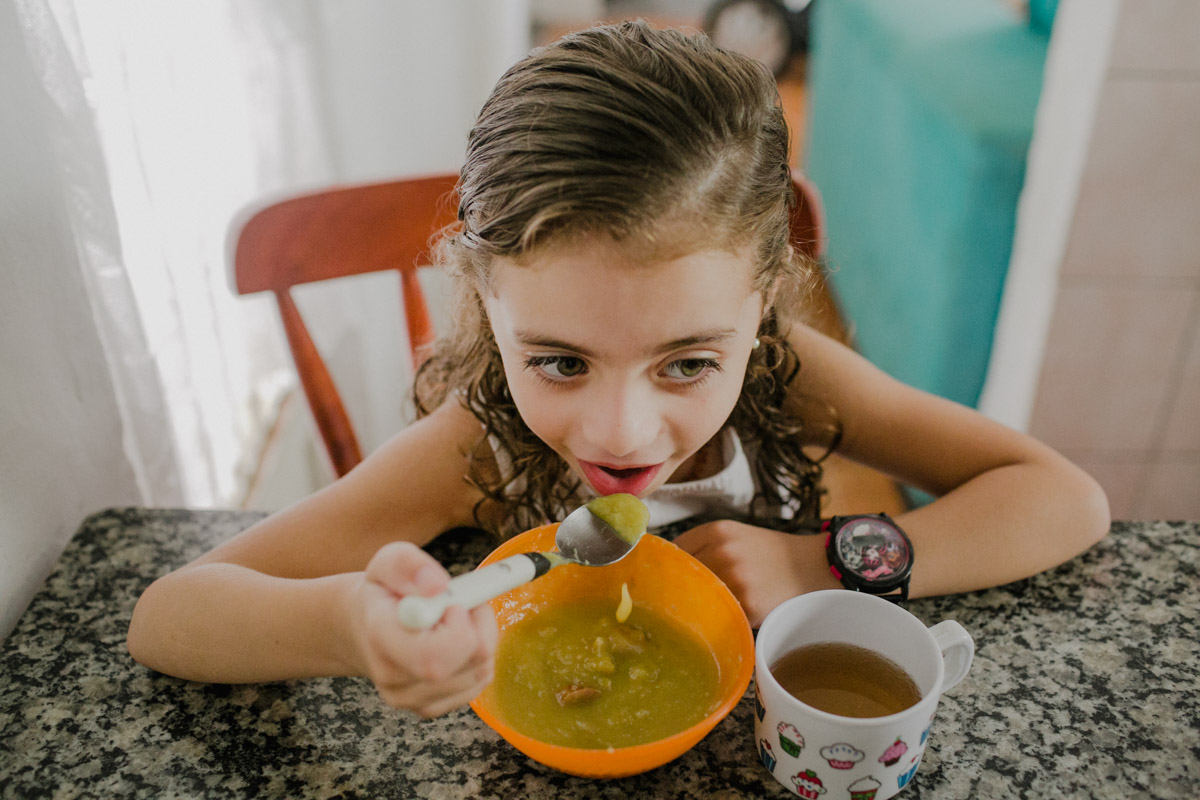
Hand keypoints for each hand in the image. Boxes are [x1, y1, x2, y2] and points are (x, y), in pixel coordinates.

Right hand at [352, 542, 497, 716]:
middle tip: (462, 605)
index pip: (433, 657)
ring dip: (482, 637)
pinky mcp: (430, 708)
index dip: (459, 628)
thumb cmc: (383, 592)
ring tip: (454, 620)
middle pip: (469, 663)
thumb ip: (409, 565)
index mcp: (381, 637)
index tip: (454, 603)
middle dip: (480, 626)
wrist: (365, 628)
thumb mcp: (388, 561)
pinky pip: (479, 682)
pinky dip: (479, 657)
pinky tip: (456, 641)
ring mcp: (410, 699)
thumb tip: (437, 585)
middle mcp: (392, 677)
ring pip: (480, 671)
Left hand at [674, 520, 838, 626]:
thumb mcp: (735, 536)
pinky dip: (720, 619)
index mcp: (717, 531)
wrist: (813, 566)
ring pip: (698, 598)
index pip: (674, 551)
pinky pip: (719, 616)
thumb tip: (665, 568)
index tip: (664, 579)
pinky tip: (725, 618)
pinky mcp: (747, 604)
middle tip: (678, 601)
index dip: (668, 568)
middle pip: (681, 577)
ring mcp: (735, 578)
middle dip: (679, 590)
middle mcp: (723, 551)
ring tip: (706, 611)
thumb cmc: (770, 554)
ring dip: (698, 607)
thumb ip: (701, 545)